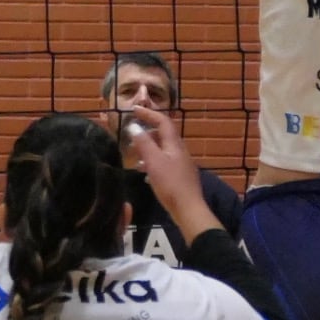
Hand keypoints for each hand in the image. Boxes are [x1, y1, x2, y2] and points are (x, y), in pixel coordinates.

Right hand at [124, 105, 202, 220]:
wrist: (188, 209)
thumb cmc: (170, 184)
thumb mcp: (153, 162)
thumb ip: (143, 144)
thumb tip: (134, 127)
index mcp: (174, 144)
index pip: (163, 121)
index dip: (149, 114)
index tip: (133, 110)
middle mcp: (180, 150)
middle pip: (164, 134)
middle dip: (147, 132)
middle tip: (131, 137)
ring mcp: (181, 163)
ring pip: (163, 149)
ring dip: (149, 148)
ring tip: (134, 156)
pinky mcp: (180, 176)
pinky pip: (165, 161)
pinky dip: (153, 161)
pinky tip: (145, 173)